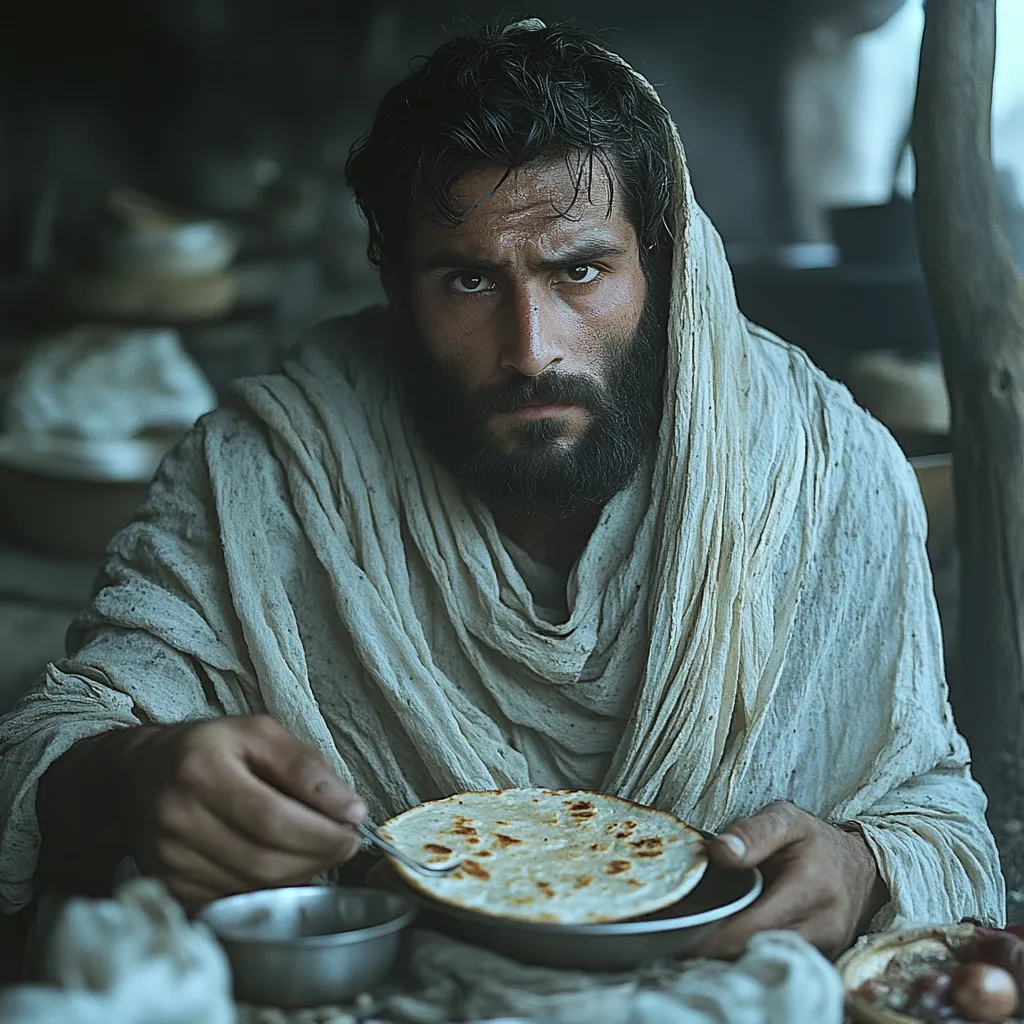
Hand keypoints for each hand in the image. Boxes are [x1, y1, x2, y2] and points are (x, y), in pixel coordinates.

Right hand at [121, 715, 365, 911]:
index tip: (354, 825)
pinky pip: (237, 901)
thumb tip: (349, 808)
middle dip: (319, 855)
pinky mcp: (172, 888)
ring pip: (256, 886)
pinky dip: (271, 888)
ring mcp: (171, 861)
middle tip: (343, 841)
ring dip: (301, 872)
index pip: (273, 818)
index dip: (322, 830)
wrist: (138, 777)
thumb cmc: (208, 750)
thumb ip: (306, 766)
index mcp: (201, 771)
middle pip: (267, 860)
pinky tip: (282, 862)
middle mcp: (179, 820)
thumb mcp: (258, 733)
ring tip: (315, 848)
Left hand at [696, 801, 888, 959]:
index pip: (755, 925)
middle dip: (719, 952)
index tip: (684, 937)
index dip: (716, 936)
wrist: (862, 868)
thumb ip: (752, 832)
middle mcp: (823, 927)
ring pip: (771, 965)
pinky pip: (784, 968)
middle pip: (760, 952)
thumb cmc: (817, 842)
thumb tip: (719, 852)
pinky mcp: (823, 960)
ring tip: (699, 949)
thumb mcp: (786, 820)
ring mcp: (826, 949)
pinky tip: (729, 952)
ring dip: (735, 960)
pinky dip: (754, 961)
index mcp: (810, 888)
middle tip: (682, 945)